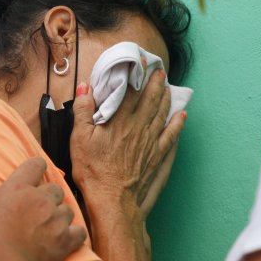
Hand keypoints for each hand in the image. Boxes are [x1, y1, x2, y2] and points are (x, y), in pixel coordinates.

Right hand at [0, 157, 86, 260]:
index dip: (36, 169)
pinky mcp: (67, 240)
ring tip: (49, 229)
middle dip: (49, 198)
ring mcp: (57, 219)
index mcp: (18, 187)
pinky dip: (74, 236)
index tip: (34, 176)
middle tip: (37, 211)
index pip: (36, 164)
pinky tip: (66, 241)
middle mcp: (41, 199)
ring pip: (68, 210)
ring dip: (60, 217)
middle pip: (55, 189)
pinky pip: (79, 232)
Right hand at [71, 71, 185, 221]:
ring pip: (161, 113)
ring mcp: (149, 141)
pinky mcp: (156, 156)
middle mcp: (137, 127)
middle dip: (155, 82)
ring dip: (166, 98)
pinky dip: (177, 124)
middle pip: (150, 99)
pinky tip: (181, 115)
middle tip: (159, 70)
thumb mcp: (78, 139)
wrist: (112, 199)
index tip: (140, 62)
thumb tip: (86, 87)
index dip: (136, 74)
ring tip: (168, 86)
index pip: (130, 90)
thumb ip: (82, 110)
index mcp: (118, 120)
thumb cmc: (93, 170)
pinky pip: (170, 135)